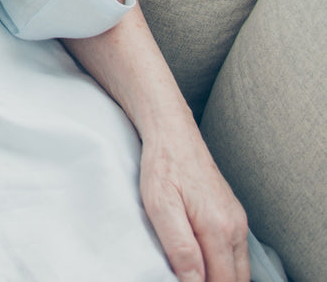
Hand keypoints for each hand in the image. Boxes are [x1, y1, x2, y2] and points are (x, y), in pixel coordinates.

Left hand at [139, 130, 248, 281]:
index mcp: (219, 228)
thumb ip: (180, 247)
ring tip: (193, 272)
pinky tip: (203, 260)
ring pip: (239, 268)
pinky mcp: (233, 214)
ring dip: (221, 276)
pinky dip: (224, 264)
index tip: (183, 281)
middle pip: (236, 279)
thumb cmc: (162, 165)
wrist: (172, 132)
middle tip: (186, 278)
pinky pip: (236, 252)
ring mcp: (237, 220)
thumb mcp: (160, 205)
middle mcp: (235, 227)